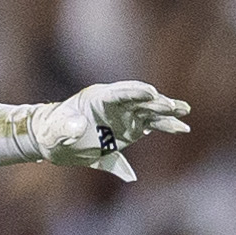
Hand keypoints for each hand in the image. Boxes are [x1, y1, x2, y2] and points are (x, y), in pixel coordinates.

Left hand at [30, 81, 189, 181]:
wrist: (55, 142)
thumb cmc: (51, 132)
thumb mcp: (53, 132)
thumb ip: (65, 128)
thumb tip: (79, 127)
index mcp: (97, 98)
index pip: (119, 93)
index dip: (134, 92)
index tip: (149, 93)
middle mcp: (116, 104)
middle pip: (139, 100)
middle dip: (156, 102)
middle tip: (172, 106)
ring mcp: (126, 115)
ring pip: (150, 111)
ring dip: (167, 112)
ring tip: (184, 112)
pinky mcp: (132, 128)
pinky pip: (152, 125)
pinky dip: (166, 126)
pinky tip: (181, 128)